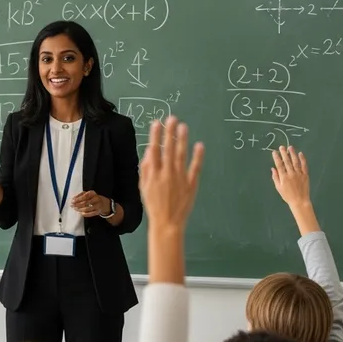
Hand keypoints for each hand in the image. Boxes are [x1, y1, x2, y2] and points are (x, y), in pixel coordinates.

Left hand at [70, 191, 111, 217]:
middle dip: (78, 205)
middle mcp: (96, 199)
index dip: (78, 199)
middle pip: (86, 202)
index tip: (72, 201)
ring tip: (76, 209)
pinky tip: (81, 213)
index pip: (84, 196)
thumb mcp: (87, 194)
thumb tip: (73, 199)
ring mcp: (98, 205)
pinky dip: (85, 214)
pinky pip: (91, 214)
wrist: (104, 203)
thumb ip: (80, 196)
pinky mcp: (98, 211)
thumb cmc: (93, 198)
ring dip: (80, 209)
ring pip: (87, 209)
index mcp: (92, 193)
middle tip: (72, 206)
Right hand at [139, 117, 203, 232]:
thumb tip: (149, 153)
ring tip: (183, 126)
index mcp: (154, 175)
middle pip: (168, 149)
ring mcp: (180, 178)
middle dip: (169, 133)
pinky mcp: (191, 183)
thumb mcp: (143, 188)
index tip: (157, 123)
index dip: (155, 136)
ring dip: (182, 140)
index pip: (154, 151)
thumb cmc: (154, 205)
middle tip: (172, 118)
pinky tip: (199, 145)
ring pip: (181, 155)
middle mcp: (167, 174)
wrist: (167, 222)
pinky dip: (198, 156)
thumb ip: (146, 170)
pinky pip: (195, 167)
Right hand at [271, 146, 309, 207]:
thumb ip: (275, 177)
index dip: (276, 157)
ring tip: (290, 147)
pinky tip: (300, 154)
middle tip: (282, 147)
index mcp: (283, 177)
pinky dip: (302, 159)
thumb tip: (273, 169)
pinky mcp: (305, 175)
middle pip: (287, 161)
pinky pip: (304, 165)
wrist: (299, 200)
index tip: (274, 152)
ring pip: (295, 161)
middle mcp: (291, 174)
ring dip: (292, 154)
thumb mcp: (278, 187)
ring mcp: (299, 174)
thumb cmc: (287, 195)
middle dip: (284, 153)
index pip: (279, 165)